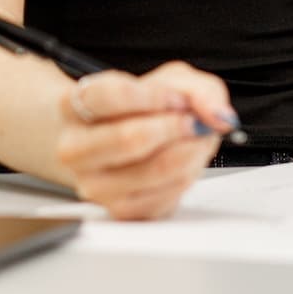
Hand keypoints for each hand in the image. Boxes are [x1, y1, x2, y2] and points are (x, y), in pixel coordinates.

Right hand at [54, 62, 239, 219]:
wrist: (121, 140)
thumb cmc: (141, 109)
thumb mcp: (172, 82)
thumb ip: (199, 90)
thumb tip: (218, 116)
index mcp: (74, 107)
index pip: (106, 97)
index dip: (152, 96)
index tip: (177, 97)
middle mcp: (74, 148)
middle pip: (128, 138)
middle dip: (175, 127)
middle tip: (196, 121)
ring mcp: (94, 184)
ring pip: (153, 170)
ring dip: (189, 151)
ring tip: (196, 139)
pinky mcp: (119, 211)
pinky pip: (165, 196)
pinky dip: (187, 176)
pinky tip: (186, 161)